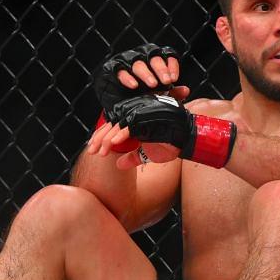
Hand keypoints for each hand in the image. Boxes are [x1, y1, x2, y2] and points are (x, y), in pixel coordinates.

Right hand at [94, 44, 183, 112]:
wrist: (119, 104)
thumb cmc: (141, 95)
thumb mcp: (159, 95)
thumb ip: (172, 93)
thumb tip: (185, 90)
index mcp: (156, 60)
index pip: (167, 54)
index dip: (171, 64)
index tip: (174, 78)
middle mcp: (142, 56)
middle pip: (154, 56)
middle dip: (160, 68)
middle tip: (166, 81)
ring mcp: (127, 60)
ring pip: (138, 62)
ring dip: (146, 73)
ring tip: (153, 84)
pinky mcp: (112, 68)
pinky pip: (119, 69)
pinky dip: (127, 76)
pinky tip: (133, 85)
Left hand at [105, 94, 237, 168]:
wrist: (187, 142)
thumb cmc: (170, 145)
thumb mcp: (148, 154)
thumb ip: (133, 157)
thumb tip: (118, 164)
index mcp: (135, 121)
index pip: (113, 125)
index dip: (101, 135)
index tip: (92, 147)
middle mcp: (136, 115)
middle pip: (112, 124)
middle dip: (100, 138)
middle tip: (92, 150)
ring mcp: (142, 115)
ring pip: (119, 125)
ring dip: (108, 139)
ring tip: (100, 151)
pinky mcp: (148, 118)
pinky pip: (131, 127)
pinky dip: (121, 135)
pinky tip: (113, 143)